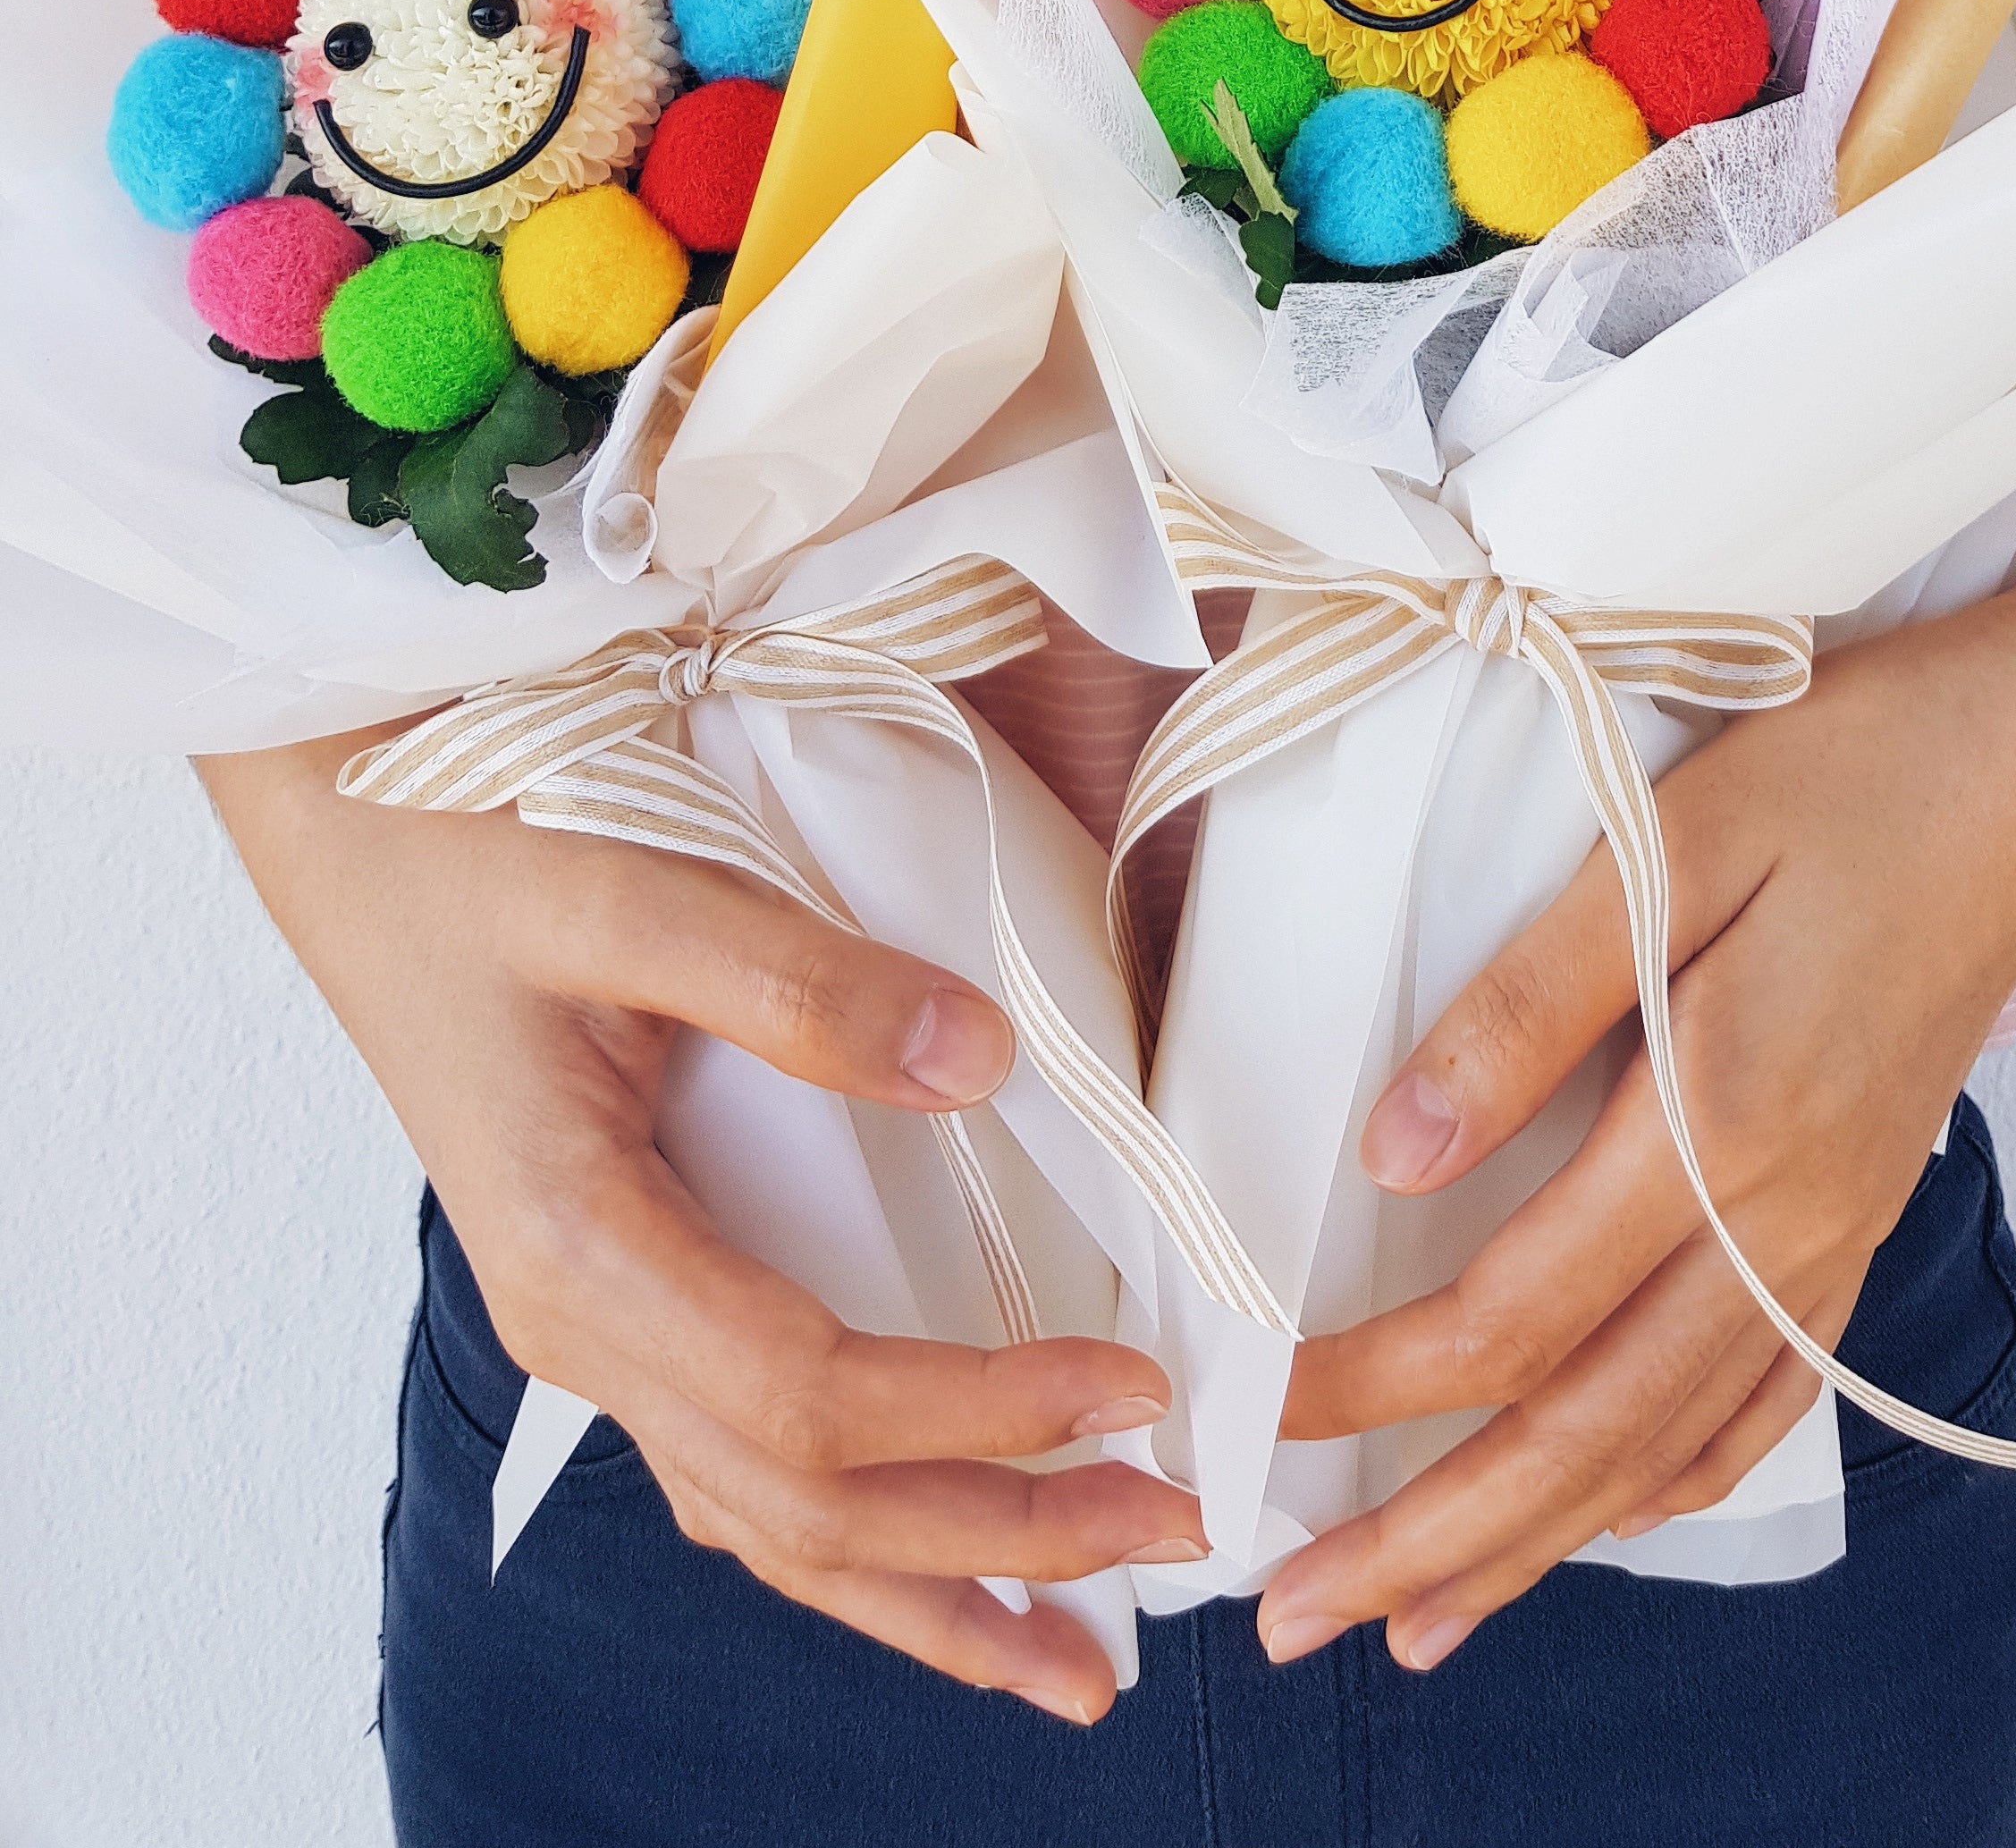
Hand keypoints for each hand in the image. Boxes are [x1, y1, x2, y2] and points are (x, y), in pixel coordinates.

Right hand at [197, 732, 1205, 1720]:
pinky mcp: (621, 1298)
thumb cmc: (471, 860)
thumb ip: (793, 981)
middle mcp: (583, 1325)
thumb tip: (977, 1059)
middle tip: (1174, 1535)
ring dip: (930, 1587)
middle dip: (998, 1541)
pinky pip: (739, 1465)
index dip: (980, 1410)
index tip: (1130, 1388)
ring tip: (1076, 1653)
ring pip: (766, 1522)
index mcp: (583, 1248)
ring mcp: (595, 1328)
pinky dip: (850, 1534)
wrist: (356, 845)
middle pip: (804, 1504)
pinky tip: (935, 1555)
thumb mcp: (624, 891)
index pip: (812, 1396)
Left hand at [1261, 482, 2015, 1672]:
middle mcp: (1784, 1217)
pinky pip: (1767, 1394)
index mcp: (1720, 1126)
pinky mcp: (1865, 1207)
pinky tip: (1613, 1508)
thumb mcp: (1667, 843)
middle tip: (1298, 1620)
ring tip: (1425, 1618)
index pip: (1507, 1315)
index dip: (1368, 1383)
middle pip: (1584, 1432)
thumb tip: (1394, 1153)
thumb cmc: (1855, 766)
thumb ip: (1528, 1005)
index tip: (1252, 1411)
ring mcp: (1837, 1228)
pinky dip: (1675, 1477)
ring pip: (1673, 1442)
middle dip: (1432, 1537)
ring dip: (1540, 1542)